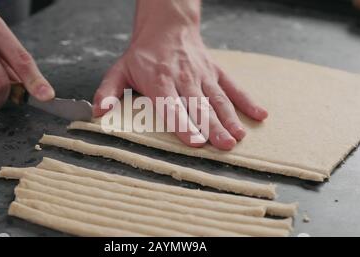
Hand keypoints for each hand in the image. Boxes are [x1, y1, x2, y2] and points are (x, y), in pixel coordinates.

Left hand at [93, 0, 267, 149]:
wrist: (167, 26)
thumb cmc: (143, 55)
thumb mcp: (119, 70)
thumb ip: (108, 91)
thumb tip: (99, 112)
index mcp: (159, 80)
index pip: (171, 104)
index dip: (183, 123)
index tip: (194, 140)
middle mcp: (183, 78)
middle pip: (198, 105)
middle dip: (212, 126)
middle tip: (224, 145)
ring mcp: (202, 75)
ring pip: (217, 98)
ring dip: (229, 118)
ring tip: (238, 136)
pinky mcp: (215, 71)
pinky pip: (233, 86)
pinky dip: (247, 100)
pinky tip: (260, 114)